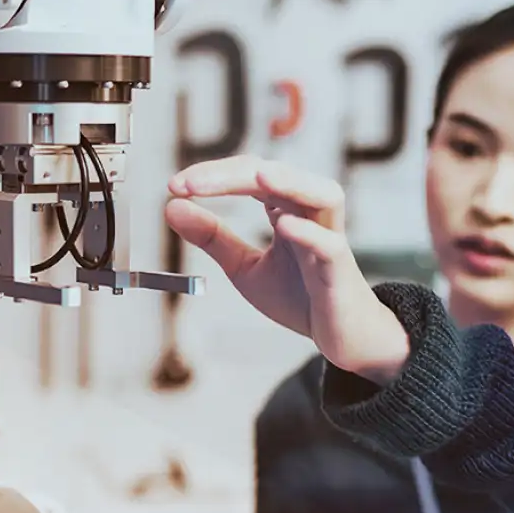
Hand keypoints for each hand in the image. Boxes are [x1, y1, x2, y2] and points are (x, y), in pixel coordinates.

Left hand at [165, 157, 413, 377]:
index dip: (213, 175)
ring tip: (256, 175)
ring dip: (289, 182)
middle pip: (278, 176)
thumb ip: (212, 238)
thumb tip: (172, 206)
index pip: (250, 175)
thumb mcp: (244, 267)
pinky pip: (330, 245)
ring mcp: (329, 239)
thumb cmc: (300, 297)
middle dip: (232, 175)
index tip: (174, 187)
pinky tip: (283, 225)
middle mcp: (310, 215)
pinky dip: (309, 232)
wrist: (341, 338)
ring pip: (322, 195)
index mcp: (286, 209)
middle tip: (189, 183)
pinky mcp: (340, 270)